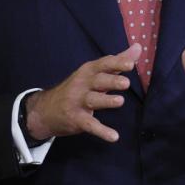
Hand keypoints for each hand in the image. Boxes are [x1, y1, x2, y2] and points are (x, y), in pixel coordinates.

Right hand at [26, 43, 140, 142]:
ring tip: (120, 101)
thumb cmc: (78, 88)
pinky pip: (90, 125)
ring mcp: (77, 102)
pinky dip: (101, 131)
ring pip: (93, 100)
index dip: (117, 63)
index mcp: (88, 71)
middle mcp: (82, 84)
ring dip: (106, 101)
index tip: (131, 64)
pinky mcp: (76, 119)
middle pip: (98, 81)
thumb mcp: (94, 73)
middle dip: (112, 81)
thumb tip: (138, 47)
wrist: (46, 110)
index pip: (103, 64)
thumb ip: (117, 62)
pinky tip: (114, 136)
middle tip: (126, 83)